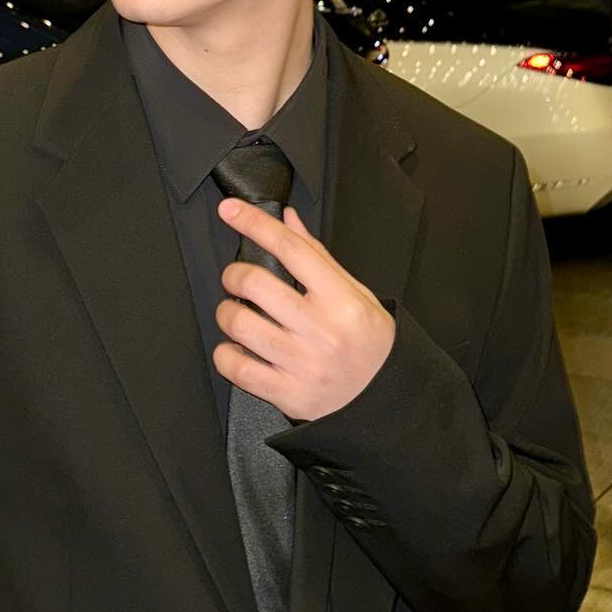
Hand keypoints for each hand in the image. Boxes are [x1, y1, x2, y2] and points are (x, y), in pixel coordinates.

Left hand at [213, 199, 395, 423]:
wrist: (385, 402)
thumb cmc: (370, 343)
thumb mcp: (356, 294)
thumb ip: (318, 256)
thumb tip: (287, 219)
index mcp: (341, 300)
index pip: (290, 249)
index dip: (254, 223)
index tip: (230, 210)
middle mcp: (322, 331)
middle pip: (255, 283)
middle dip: (233, 275)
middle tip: (236, 279)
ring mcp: (304, 365)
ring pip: (239, 324)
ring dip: (227, 313)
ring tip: (236, 314)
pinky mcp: (288, 395)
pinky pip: (236, 368)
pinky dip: (225, 354)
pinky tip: (236, 349)